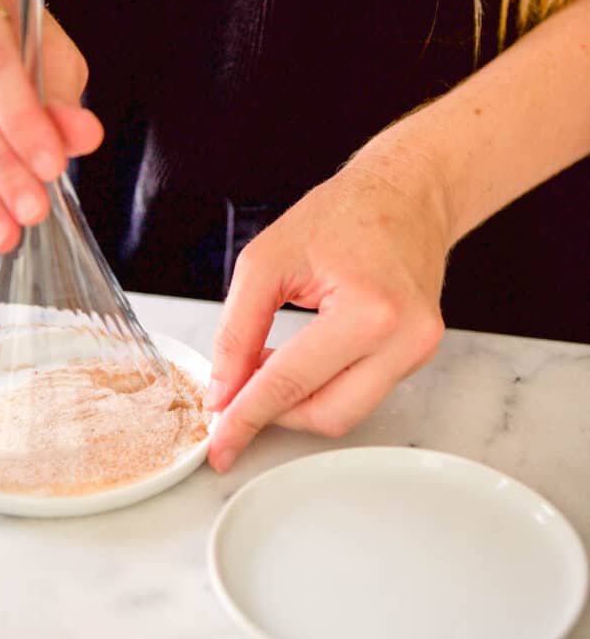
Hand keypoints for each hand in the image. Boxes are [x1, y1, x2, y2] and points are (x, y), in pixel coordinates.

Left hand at [205, 137, 449, 470]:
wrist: (407, 194)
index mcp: (368, 312)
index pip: (291, 384)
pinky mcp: (418, 356)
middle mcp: (405, 339)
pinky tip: (302, 360)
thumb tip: (224, 391)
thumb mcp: (266, 261)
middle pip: (325, 415)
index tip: (220, 444)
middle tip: (236, 394)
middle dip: (273, 414)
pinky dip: (322, 387)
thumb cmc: (343, 214)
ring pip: (344, 413)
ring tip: (267, 366)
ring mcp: (418, 351)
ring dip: (297, 402)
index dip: (246, 417)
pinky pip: (361, 393)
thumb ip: (237, 330)